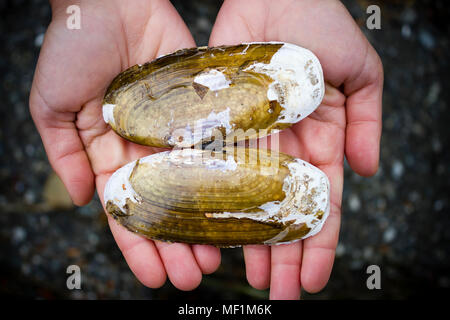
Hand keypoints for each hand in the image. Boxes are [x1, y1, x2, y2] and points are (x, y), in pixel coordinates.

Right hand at [30, 0, 220, 290]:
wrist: (109, 1)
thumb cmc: (73, 48)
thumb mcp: (53, 105)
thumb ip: (64, 152)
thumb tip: (85, 199)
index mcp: (111, 153)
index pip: (128, 210)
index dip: (139, 246)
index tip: (154, 277)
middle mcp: (147, 147)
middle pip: (167, 205)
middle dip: (178, 243)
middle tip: (194, 277)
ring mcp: (177, 130)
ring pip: (196, 184)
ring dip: (205, 221)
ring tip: (218, 257)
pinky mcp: (201, 107)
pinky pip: (216, 145)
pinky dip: (227, 175)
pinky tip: (239, 205)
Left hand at [209, 0, 382, 298]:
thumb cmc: (318, 22)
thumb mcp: (360, 70)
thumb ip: (366, 120)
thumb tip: (366, 171)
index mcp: (319, 141)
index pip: (320, 202)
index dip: (320, 243)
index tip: (316, 280)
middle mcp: (281, 148)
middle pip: (281, 211)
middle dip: (284, 255)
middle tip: (280, 295)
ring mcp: (246, 139)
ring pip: (246, 201)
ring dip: (249, 241)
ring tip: (250, 280)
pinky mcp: (215, 124)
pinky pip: (211, 168)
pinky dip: (212, 202)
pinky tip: (212, 234)